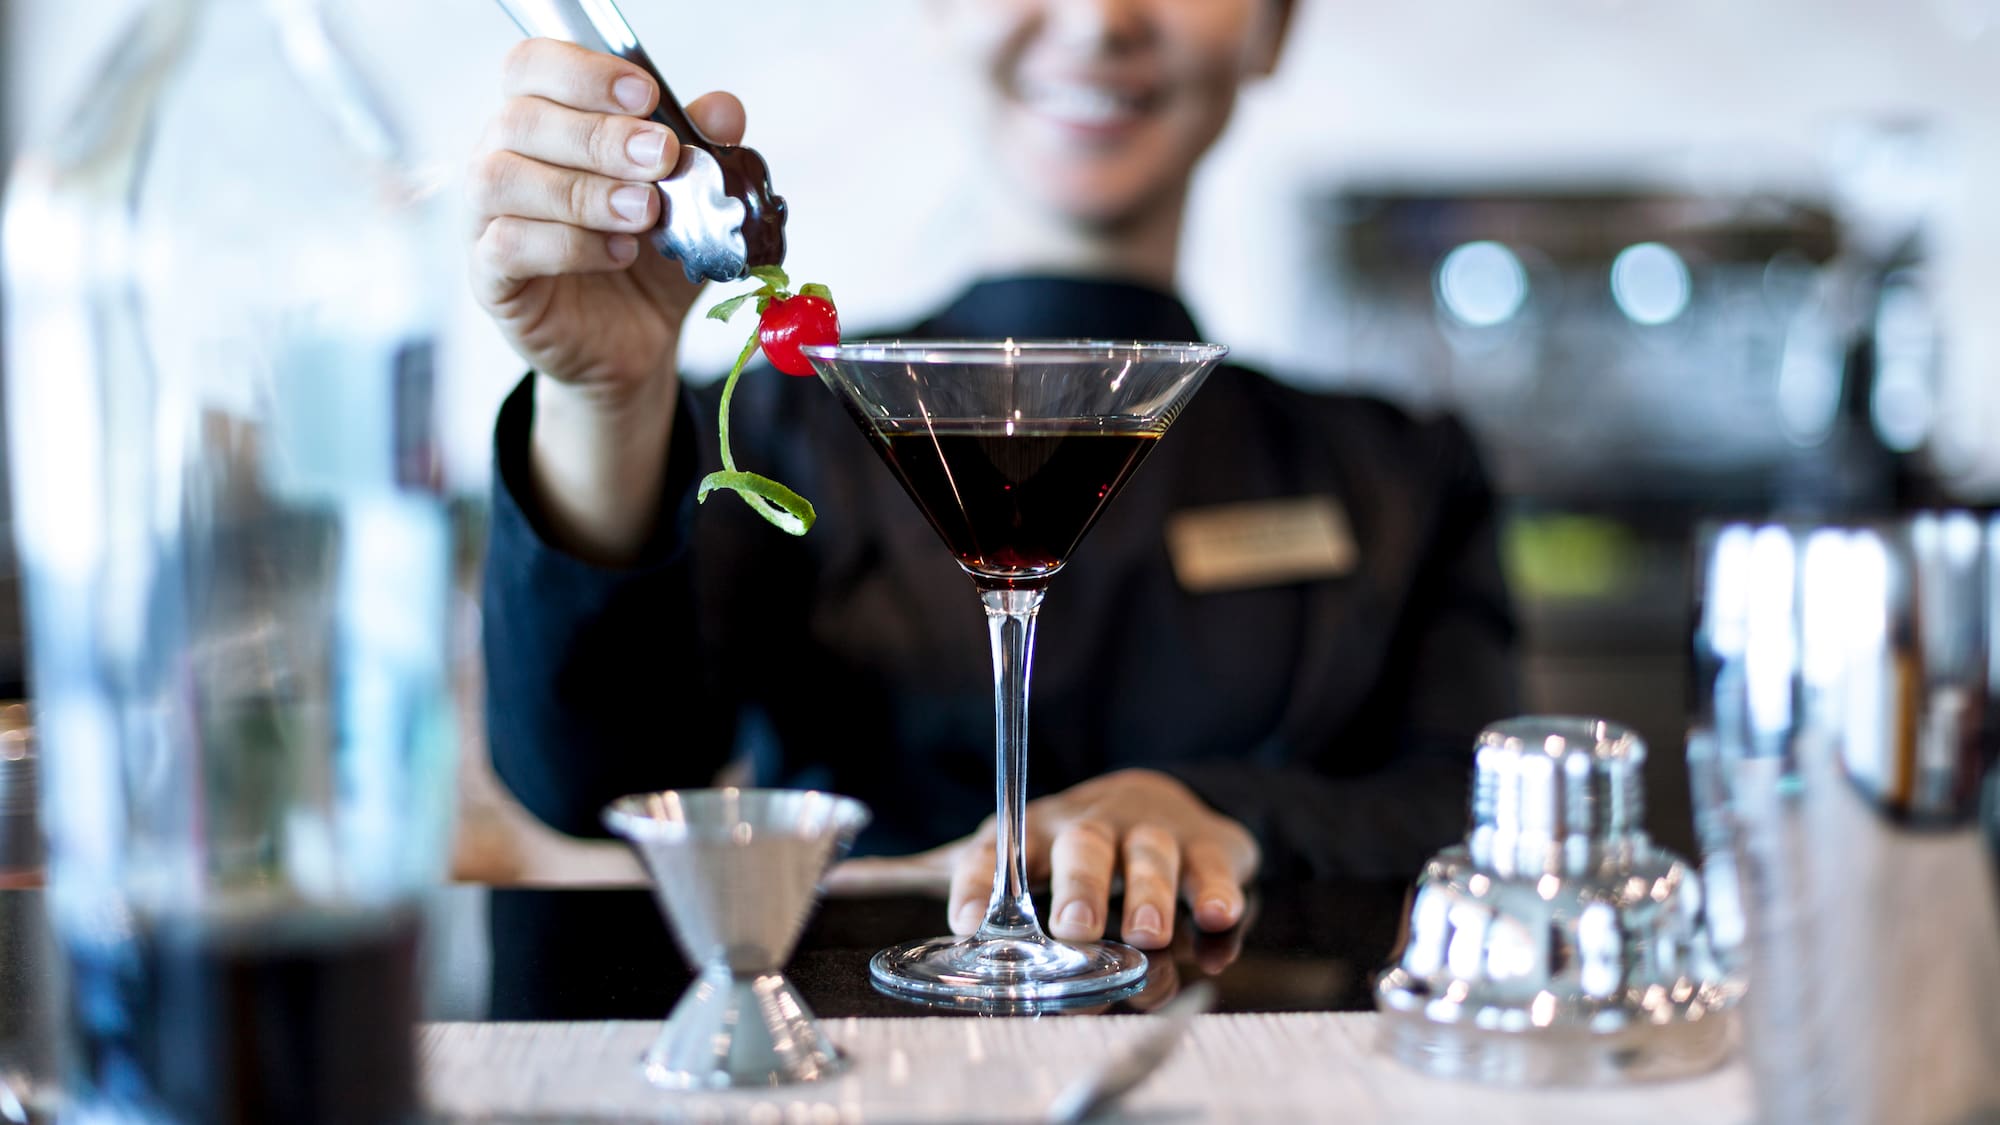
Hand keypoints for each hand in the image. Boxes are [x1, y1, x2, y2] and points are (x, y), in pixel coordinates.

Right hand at [468, 38, 744, 399]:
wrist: (637, 340)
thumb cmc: (649, 259)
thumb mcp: (691, 204)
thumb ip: (703, 152)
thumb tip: (723, 109)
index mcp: (544, 123)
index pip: (532, 67)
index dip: (583, 71)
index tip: (646, 94)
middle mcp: (502, 159)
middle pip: (520, 118)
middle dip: (599, 135)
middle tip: (662, 156)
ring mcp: (486, 219)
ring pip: (501, 178)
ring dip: (582, 190)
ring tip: (644, 212)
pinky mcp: (491, 278)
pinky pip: (507, 246)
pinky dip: (568, 245)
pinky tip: (619, 253)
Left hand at [831, 770, 1258, 949]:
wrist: (1160, 797)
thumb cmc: (1065, 844)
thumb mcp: (1002, 852)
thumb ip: (939, 873)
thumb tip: (837, 875)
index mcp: (1032, 834)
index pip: (998, 852)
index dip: (983, 886)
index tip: (972, 926)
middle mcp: (1089, 828)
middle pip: (1081, 849)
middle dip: (1077, 889)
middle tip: (1072, 930)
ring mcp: (1151, 833)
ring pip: (1150, 857)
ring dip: (1150, 896)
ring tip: (1146, 935)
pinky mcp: (1208, 846)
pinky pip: (1216, 869)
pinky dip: (1220, 897)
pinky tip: (1218, 927)